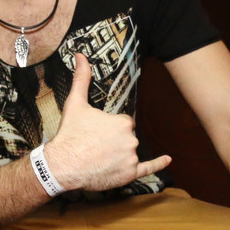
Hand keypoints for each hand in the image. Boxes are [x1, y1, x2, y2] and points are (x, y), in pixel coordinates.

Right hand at [44, 53, 170, 191]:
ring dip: (118, 154)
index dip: (109, 127)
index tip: (95, 132)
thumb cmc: (69, 135)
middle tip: (93, 145)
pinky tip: (167, 159)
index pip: (123, 123)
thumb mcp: (75, 104)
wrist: (62, 165)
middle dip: (113, 140)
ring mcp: (131, 158)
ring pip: (130, 152)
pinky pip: (148, 168)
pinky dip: (158, 164)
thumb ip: (81, 79)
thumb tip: (80, 56)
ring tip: (98, 157)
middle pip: (127, 137)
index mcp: (122, 122)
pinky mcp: (129, 173)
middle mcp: (131, 139)